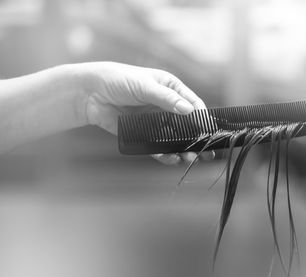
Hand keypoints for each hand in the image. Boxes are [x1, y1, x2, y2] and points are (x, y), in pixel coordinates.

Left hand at [78, 62, 210, 164]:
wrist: (89, 93)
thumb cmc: (119, 80)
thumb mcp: (145, 86)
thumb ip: (167, 99)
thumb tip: (189, 110)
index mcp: (171, 89)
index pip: (193, 104)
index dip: (203, 118)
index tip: (209, 130)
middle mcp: (166, 106)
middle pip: (187, 125)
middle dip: (197, 139)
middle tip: (206, 152)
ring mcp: (155, 121)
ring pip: (174, 138)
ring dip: (183, 149)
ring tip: (190, 159)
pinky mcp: (142, 134)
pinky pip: (157, 146)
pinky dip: (165, 154)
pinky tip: (171, 159)